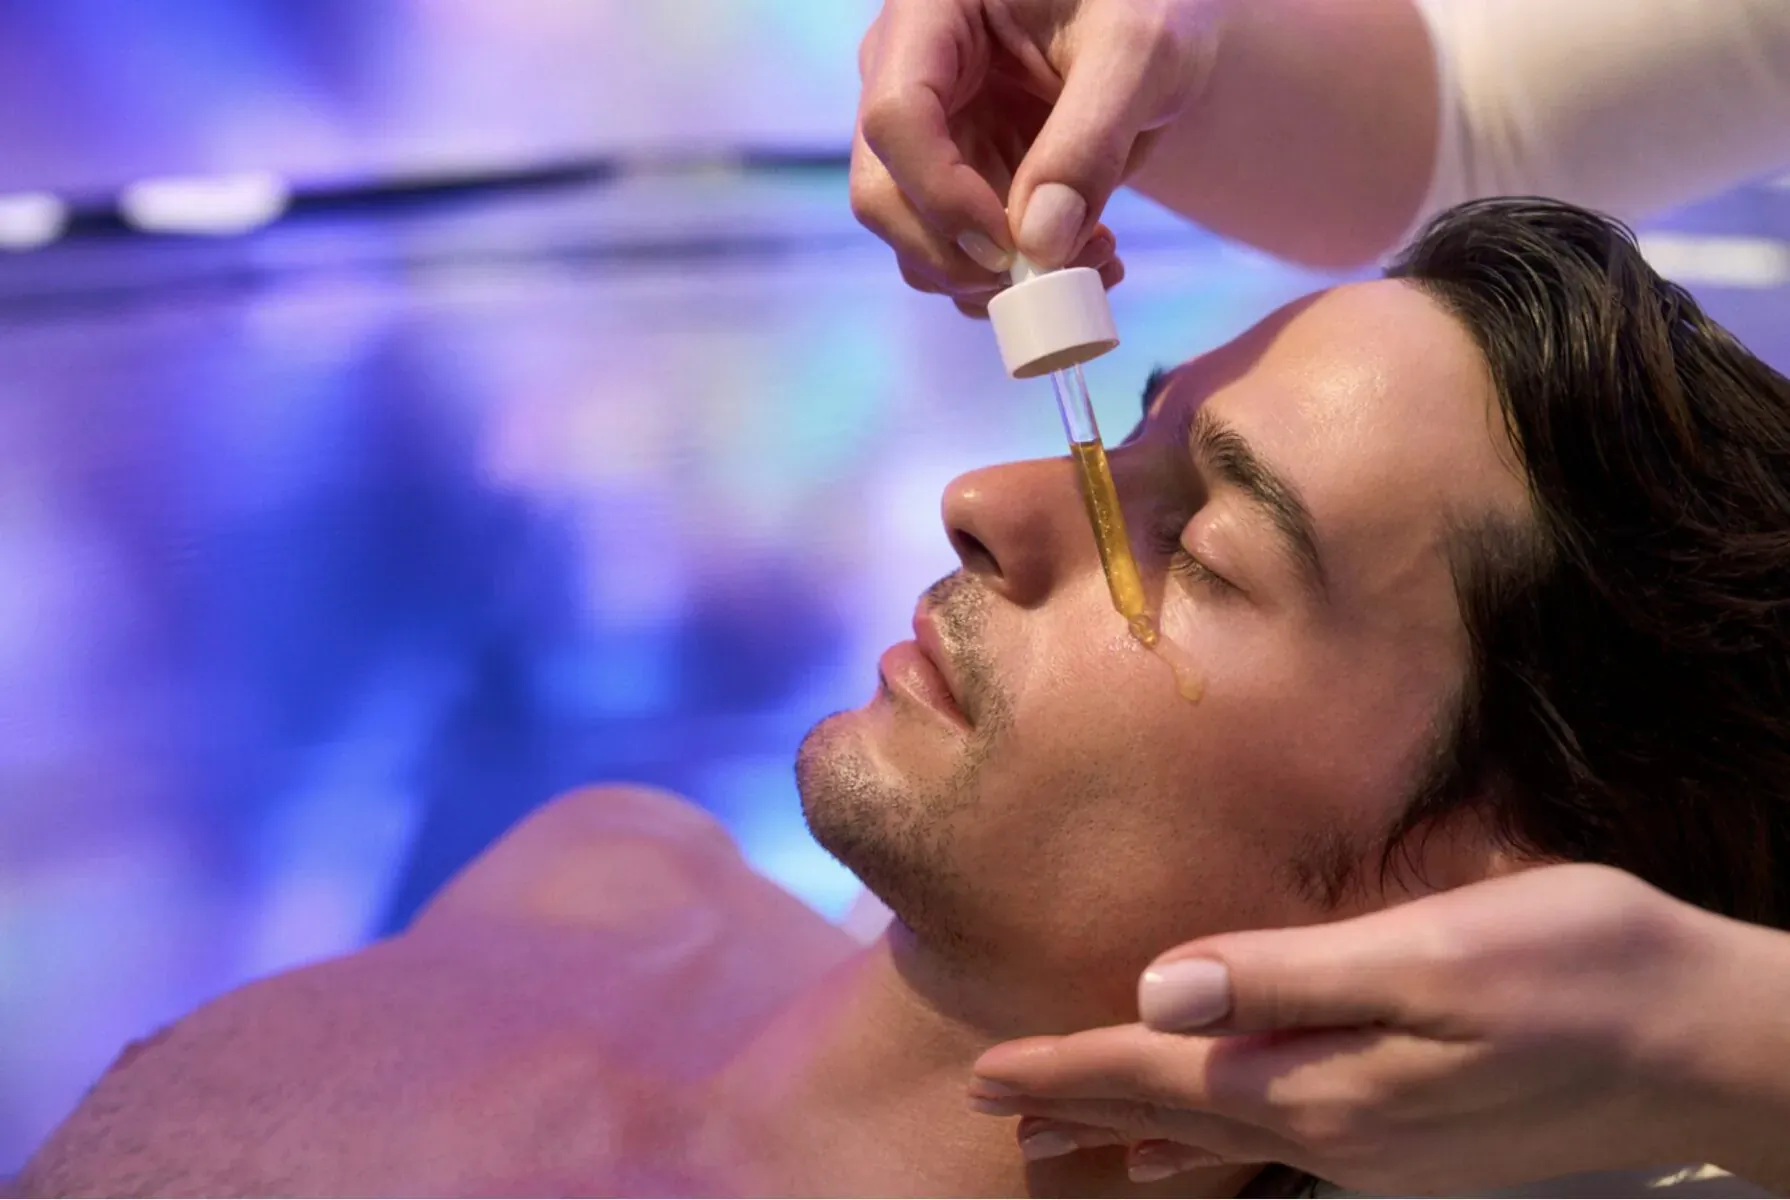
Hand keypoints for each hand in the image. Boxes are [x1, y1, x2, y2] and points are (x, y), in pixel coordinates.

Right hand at [851, 0, 1221, 314]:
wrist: (1153, 19)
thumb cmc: (1144, 3)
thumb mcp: (1141, 55)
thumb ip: (1090, 142)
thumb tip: (1039, 247)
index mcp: (931, 13)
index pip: (896, 119)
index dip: (943, 196)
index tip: (1013, 246)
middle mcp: (905, 74)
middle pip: (884, 194)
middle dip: (958, 257)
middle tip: (1047, 277)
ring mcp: (925, 133)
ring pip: (914, 239)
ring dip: (991, 280)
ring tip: (1090, 260)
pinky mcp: (953, 178)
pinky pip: (958, 252)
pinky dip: (1012, 280)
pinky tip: (1082, 259)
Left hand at [968, 865, 1752, 1192]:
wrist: (1710, 1046)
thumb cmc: (1580, 975)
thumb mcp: (1430, 955)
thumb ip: (1288, 975)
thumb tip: (1161, 991)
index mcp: (1325, 1079)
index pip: (1160, 1079)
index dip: (1068, 1071)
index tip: (983, 1074)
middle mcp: (1337, 1129)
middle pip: (1174, 1119)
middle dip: (1080, 1107)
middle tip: (992, 1108)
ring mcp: (1378, 1144)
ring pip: (1216, 1140)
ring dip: (1131, 1134)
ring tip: (1058, 1143)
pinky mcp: (1414, 1136)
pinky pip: (1272, 1146)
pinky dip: (1206, 1148)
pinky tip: (1188, 1157)